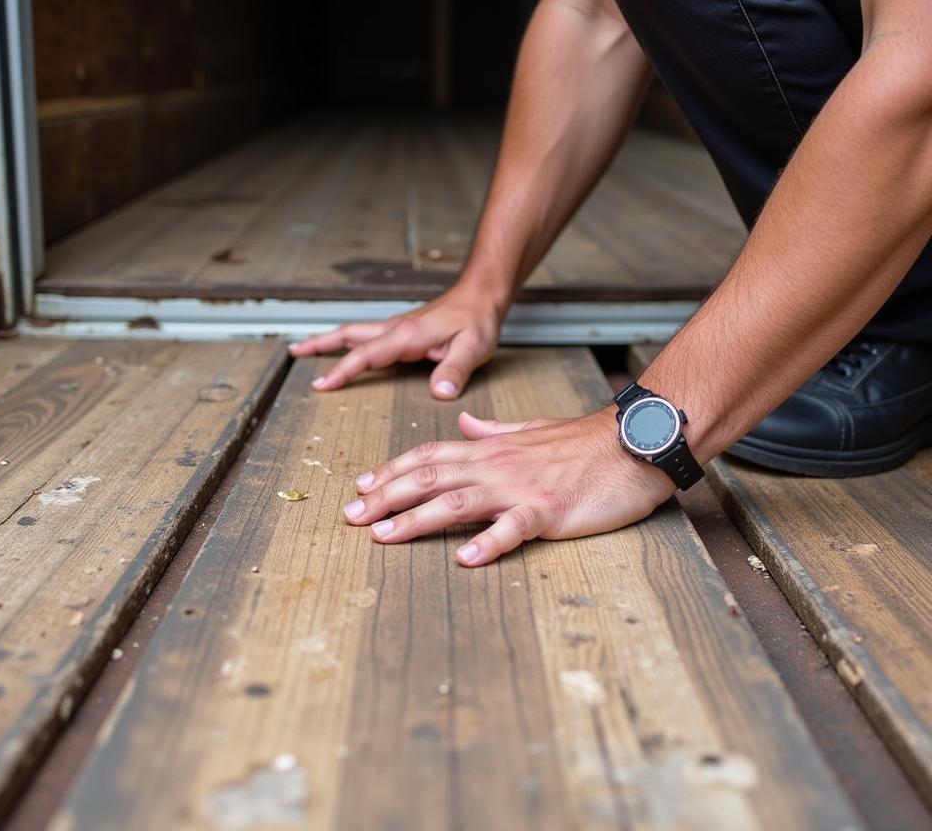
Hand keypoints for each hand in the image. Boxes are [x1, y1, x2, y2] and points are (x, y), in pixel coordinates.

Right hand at [288, 285, 501, 398]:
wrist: (482, 294)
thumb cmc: (477, 319)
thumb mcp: (473, 347)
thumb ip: (455, 369)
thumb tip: (439, 392)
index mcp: (406, 335)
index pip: (365, 355)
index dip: (342, 370)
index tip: (321, 385)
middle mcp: (396, 328)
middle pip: (348, 335)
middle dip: (319, 344)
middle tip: (293, 352)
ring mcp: (398, 327)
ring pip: (355, 332)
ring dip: (330, 339)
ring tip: (306, 347)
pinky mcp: (404, 329)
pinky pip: (369, 334)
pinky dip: (350, 340)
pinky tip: (347, 346)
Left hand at [341, 409, 675, 565]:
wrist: (630, 444)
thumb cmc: (582, 442)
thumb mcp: (530, 430)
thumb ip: (493, 430)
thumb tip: (464, 424)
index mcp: (490, 448)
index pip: (430, 456)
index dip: (392, 470)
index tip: (362, 485)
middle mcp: (495, 465)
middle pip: (429, 477)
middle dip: (386, 496)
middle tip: (352, 516)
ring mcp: (519, 488)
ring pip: (456, 500)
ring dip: (416, 519)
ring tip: (384, 537)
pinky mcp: (547, 510)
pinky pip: (513, 528)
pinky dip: (489, 543)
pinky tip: (466, 559)